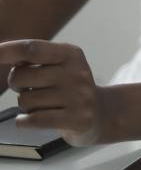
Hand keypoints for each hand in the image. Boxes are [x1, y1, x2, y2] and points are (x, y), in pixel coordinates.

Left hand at [0, 39, 116, 145]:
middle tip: (32, 88)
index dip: (6, 51)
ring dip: (27, 105)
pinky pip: (33, 119)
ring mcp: (79, 96)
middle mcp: (76, 73)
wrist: (102, 113)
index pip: (31, 48)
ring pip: (24, 100)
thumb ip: (34, 59)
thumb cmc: (69, 88)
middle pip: (21, 76)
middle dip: (17, 84)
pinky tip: (33, 119)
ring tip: (45, 105)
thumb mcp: (59, 65)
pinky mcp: (77, 119)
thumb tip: (1, 53)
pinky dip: (25, 121)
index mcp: (71, 54)